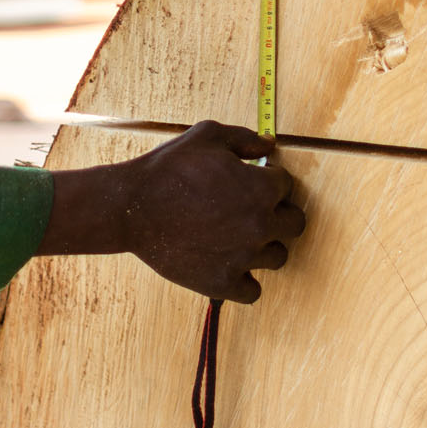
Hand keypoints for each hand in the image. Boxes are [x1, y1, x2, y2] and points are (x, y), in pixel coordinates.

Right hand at [38, 122, 306, 302]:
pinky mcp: (223, 283)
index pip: (287, 186)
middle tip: (252, 211)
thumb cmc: (168, 168)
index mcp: (262, 188)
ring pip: (278, 257)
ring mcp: (243, 257)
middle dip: (277, 213)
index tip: (251, 184)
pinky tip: (229, 264)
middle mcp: (260, 224)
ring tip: (238, 237)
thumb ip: (246, 138)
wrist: (131, 207)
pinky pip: (253, 291)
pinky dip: (244, 281)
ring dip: (264, 247)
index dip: (269, 181)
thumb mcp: (208, 136)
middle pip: (294, 223)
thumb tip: (270, 145)